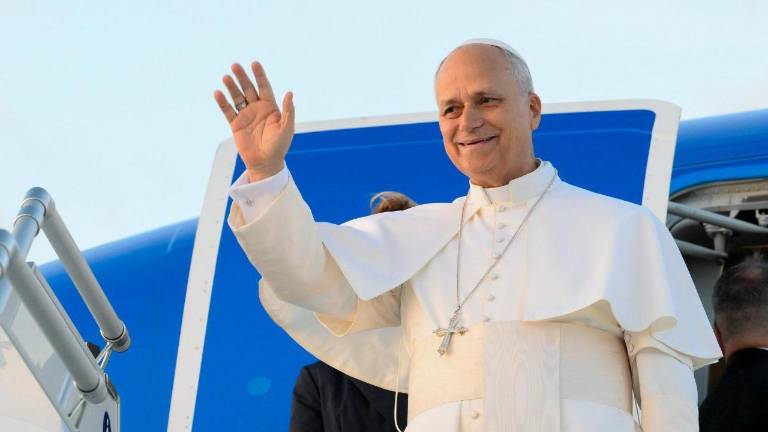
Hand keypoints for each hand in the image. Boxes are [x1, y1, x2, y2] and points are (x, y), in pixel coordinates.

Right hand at [214, 62, 294, 181]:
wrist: (265, 163)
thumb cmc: (279, 146)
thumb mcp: (287, 128)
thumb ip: (289, 111)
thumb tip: (290, 93)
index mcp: (270, 107)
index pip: (264, 87)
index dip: (260, 75)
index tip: (254, 64)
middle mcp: (257, 108)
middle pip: (248, 89)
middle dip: (242, 77)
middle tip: (235, 65)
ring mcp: (245, 115)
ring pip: (237, 97)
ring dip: (231, 87)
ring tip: (226, 77)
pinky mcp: (235, 124)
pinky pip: (228, 111)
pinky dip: (223, 102)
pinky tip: (218, 93)